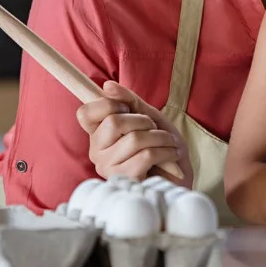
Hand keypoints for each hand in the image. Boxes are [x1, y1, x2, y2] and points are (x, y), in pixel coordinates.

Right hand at [76, 80, 193, 188]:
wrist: (180, 177)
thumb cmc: (162, 146)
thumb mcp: (149, 117)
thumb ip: (130, 100)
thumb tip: (107, 86)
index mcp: (99, 134)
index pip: (85, 113)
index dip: (108, 104)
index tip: (128, 108)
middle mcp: (97, 152)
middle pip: (114, 122)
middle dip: (144, 121)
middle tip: (155, 129)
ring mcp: (108, 168)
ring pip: (134, 138)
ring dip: (161, 137)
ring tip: (168, 144)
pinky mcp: (125, 181)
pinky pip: (146, 155)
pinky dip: (166, 152)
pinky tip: (171, 156)